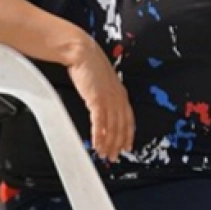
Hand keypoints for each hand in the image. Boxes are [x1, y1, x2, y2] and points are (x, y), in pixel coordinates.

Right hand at [64, 35, 133, 162]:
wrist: (82, 53)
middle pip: (121, 126)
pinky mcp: (97, 98)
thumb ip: (105, 96)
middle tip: (113, 157)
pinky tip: (96, 144)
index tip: (126, 147)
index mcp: (121, 93)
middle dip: (118, 143)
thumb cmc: (89, 66)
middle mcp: (118, 97)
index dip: (128, 135)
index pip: (128, 119)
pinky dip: (98, 135)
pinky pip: (99, 121)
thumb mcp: (102, 83)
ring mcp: (108, 98)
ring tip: (103, 154)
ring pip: (111, 126)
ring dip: (108, 143)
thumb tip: (102, 109)